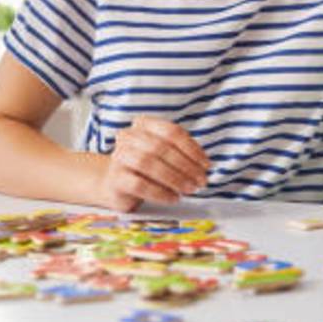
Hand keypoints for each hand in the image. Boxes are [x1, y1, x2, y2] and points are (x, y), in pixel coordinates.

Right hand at [96, 115, 211, 211]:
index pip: (172, 131)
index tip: (206, 165)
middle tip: (200, 181)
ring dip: (174, 178)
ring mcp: (119, 156)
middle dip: (185, 166)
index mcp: (144, 124)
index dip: (192, 149)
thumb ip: (183, 155)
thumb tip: (205, 167)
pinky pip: (139, 184)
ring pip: (148, 163)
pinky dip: (160, 192)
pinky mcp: (115, 179)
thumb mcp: (165, 155)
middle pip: (161, 147)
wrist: (115, 184)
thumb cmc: (146, 168)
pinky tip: (173, 198)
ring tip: (189, 189)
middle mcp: (129, 136)